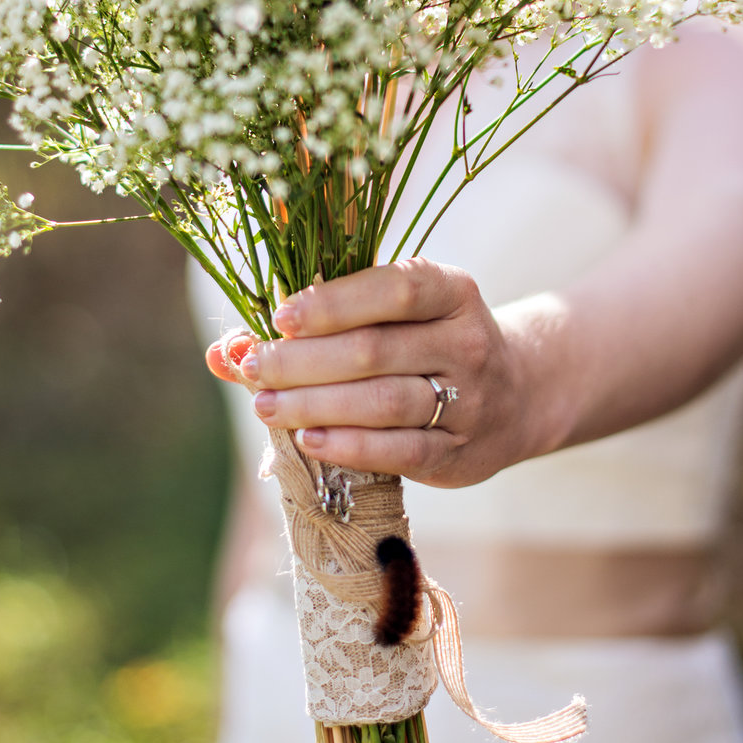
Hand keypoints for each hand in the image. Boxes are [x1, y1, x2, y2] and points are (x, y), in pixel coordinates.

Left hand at [203, 259, 541, 487]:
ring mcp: (470, 400)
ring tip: (264, 406)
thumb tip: (224, 352)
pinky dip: (349, 446)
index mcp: (451, 291)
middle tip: (254, 368)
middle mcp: (467, 341)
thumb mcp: (387, 318)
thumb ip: (311, 326)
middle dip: (303, 361)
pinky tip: (307, 440)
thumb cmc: (425, 343)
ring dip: (316, 405)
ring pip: (384, 402)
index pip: (394, 289)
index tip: (280, 317)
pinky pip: (401, 451)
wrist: (518, 395)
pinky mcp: (461, 453)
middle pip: (375, 350)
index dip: (333, 303)